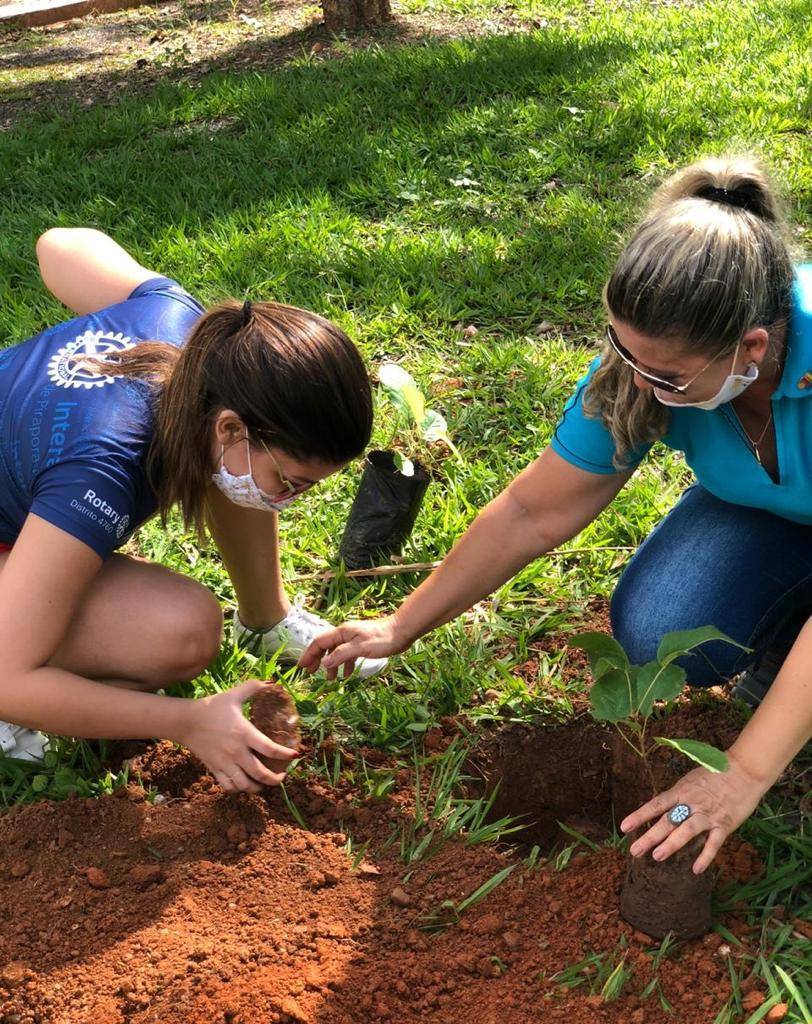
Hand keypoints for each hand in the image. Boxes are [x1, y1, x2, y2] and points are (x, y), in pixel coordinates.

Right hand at [175, 680, 297, 793]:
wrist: (186, 721)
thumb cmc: (212, 707)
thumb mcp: (234, 694)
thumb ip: (253, 687)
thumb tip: (271, 682)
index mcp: (244, 733)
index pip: (270, 749)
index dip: (285, 755)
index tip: (295, 755)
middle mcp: (236, 751)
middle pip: (260, 773)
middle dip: (275, 779)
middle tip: (281, 777)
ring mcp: (225, 763)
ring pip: (245, 785)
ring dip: (258, 788)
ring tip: (265, 784)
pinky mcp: (214, 769)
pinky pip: (229, 786)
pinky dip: (239, 789)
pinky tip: (244, 784)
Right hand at [299, 615, 407, 679]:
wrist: (402, 631)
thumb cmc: (383, 639)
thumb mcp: (361, 648)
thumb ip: (341, 655)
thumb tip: (324, 663)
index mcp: (342, 633)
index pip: (319, 642)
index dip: (309, 654)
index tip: (301, 667)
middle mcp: (345, 634)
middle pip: (325, 646)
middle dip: (317, 659)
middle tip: (310, 673)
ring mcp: (353, 638)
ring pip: (336, 651)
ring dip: (331, 665)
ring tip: (330, 679)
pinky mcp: (362, 643)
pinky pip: (347, 654)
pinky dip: (345, 665)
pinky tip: (347, 675)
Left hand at [619, 752, 768, 872]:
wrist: (744, 770)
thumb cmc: (715, 774)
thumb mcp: (691, 780)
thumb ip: (678, 796)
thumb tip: (662, 807)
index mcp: (681, 791)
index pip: (656, 805)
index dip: (639, 816)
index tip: (624, 828)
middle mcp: (691, 803)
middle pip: (667, 820)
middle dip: (650, 836)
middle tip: (634, 851)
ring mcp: (708, 814)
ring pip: (687, 830)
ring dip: (672, 844)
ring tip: (657, 856)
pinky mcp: (725, 824)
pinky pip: (714, 842)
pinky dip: (706, 856)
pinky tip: (696, 870)